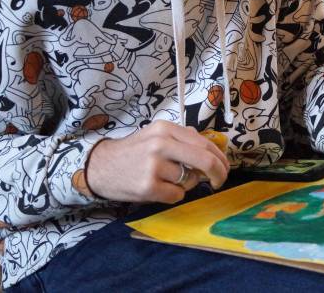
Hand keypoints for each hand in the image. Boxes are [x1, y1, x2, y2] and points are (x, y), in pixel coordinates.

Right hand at [85, 120, 228, 203]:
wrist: (100, 166)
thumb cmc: (133, 152)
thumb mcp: (155, 136)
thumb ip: (182, 140)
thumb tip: (212, 150)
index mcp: (165, 128)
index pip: (204, 143)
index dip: (220, 158)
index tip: (224, 168)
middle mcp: (161, 144)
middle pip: (204, 160)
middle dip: (218, 173)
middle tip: (219, 181)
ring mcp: (154, 165)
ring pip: (190, 180)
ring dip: (185, 184)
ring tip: (166, 179)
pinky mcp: (148, 186)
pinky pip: (177, 195)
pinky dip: (173, 195)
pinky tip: (158, 188)